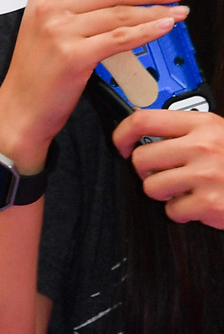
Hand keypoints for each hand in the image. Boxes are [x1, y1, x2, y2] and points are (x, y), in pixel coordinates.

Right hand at [0, 0, 187, 171]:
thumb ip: (77, 8)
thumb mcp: (49, 27)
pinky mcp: (73, 54)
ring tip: (177, 12)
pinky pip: (120, 39)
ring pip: (120, 14)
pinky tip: (163, 27)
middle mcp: (49, 8)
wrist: (21, 106)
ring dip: (156, 11)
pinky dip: (147, 31)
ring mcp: (59, 30)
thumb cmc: (38, 71)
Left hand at [116, 108, 223, 227]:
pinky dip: (183, 213)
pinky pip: (172, 211)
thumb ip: (186, 131)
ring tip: (187, 190)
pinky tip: (202, 204)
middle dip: (148, 171)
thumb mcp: (219, 135)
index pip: (143, 119)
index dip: (122, 133)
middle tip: (166, 175)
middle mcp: (203, 146)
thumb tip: (141, 133)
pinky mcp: (210, 203)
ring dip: (165, 193)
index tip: (120, 145)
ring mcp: (207, 174)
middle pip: (141, 159)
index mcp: (203, 124)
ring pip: (151, 187)